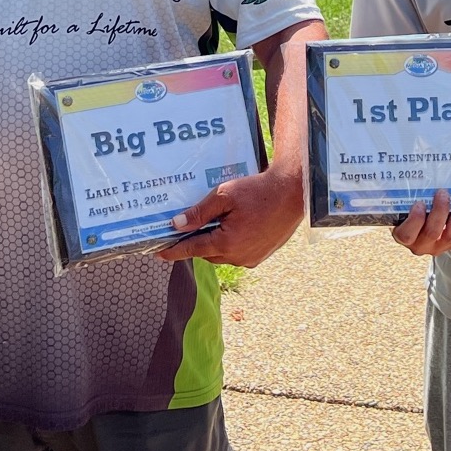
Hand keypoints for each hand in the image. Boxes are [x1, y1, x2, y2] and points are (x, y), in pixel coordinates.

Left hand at [155, 165, 302, 267]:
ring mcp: (251, 259)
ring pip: (221, 254)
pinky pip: (237, 253)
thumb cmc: (258, 191)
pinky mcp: (260, 256)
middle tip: (187, 227)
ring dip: (214, 242)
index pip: (192, 249)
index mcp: (226, 243)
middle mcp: (238, 256)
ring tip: (214, 222)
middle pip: (206, 252)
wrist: (293, 194)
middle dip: (196, 241)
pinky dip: (229, 243)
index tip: (158, 252)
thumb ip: (200, 212)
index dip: (173, 251)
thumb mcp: (225, 195)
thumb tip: (177, 224)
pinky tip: (233, 226)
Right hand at [392, 189, 450, 255]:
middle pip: (431, 233)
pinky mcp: (450, 245)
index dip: (415, 220)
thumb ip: (401, 198)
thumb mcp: (400, 207)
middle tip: (442, 193)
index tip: (420, 203)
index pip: (407, 235)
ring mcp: (436, 247)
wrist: (418, 225)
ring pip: (450, 236)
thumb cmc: (406, 211)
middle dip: (439, 211)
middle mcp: (418, 245)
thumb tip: (395, 176)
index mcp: (402, 236)